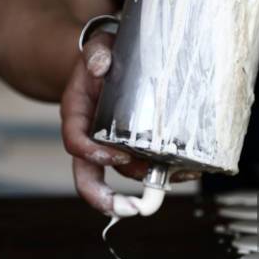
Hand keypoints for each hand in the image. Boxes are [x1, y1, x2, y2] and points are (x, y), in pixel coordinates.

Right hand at [60, 30, 200, 213]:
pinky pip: (141, 167)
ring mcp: (110, 148)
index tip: (118, 156)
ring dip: (144, 186)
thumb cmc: (103, 58)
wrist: (108, 64)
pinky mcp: (131, 149)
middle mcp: (91, 139)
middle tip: (131, 210)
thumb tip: (100, 64)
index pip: (76, 142)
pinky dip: (162, 175)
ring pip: (123, 174)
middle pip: (90, 177)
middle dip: (108, 199)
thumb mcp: (98, 48)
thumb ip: (96, 53)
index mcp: (77, 116)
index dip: (94, 154)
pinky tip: (183, 174)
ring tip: (173, 184)